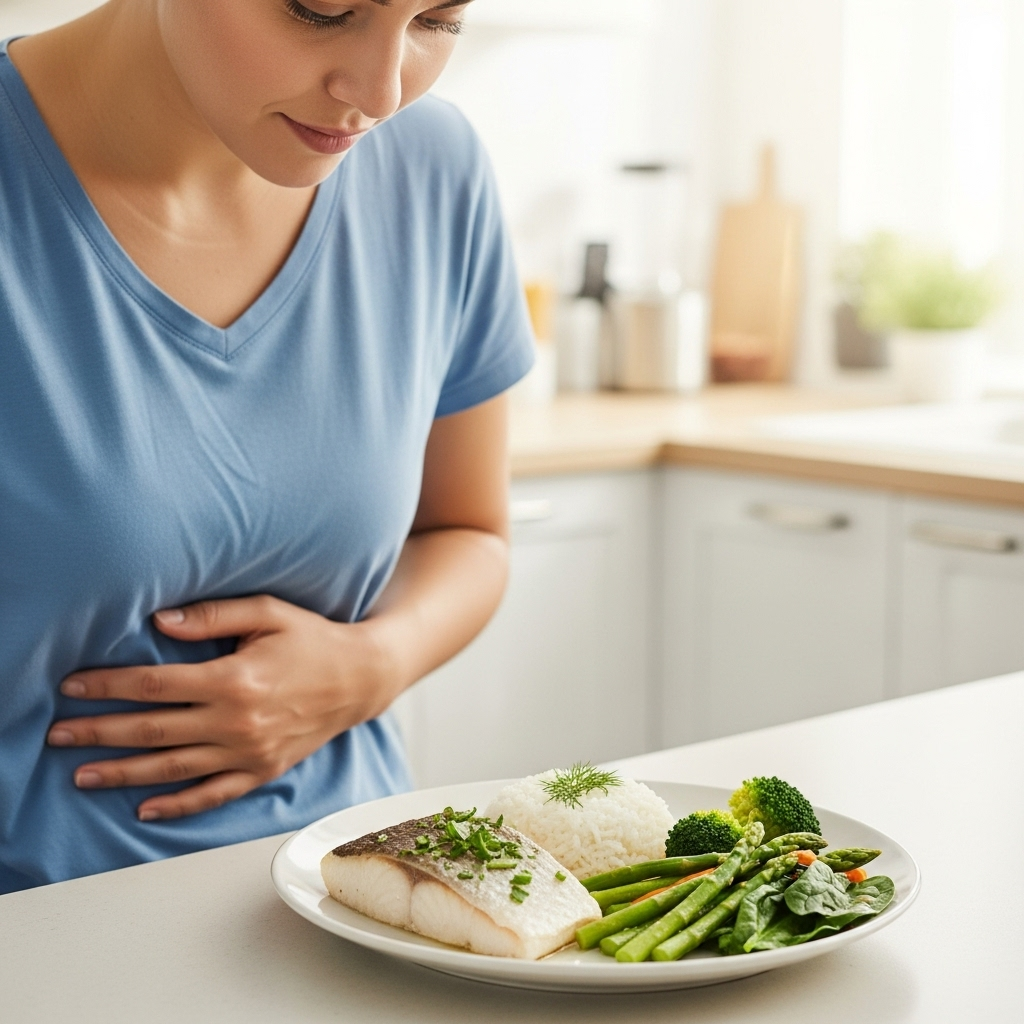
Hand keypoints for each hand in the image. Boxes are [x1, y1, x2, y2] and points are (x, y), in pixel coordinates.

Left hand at [47, 596, 398, 821]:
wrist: (361, 677)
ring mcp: (250, 752)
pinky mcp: (263, 770)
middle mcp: (237, 721)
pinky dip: (177, 806)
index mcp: (234, 678)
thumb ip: (212, 616)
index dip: (108, 685)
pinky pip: (213, 795)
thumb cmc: (314, 638)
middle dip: (98, 732)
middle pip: (152, 730)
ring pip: (173, 769)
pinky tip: (144, 808)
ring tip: (81, 775)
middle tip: (57, 735)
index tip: (72, 686)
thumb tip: (157, 621)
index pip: (154, 685)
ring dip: (122, 773)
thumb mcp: (268, 612)